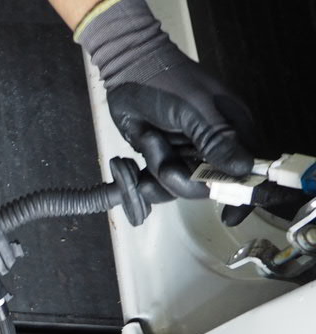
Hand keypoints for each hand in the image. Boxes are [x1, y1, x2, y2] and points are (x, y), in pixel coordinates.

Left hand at [77, 0, 253, 198]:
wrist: (128, 73)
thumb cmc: (169, 84)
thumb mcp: (195, 110)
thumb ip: (218, 140)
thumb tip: (245, 169)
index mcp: (234, 133)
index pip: (250, 172)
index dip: (243, 196)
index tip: (229, 215)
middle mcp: (213, 149)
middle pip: (206, 188)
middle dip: (180, 180)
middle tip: (164, 159)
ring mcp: (185, 157)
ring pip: (176, 189)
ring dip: (156, 172)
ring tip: (150, 142)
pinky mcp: (160, 161)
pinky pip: (154, 186)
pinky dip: (141, 178)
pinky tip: (133, 162)